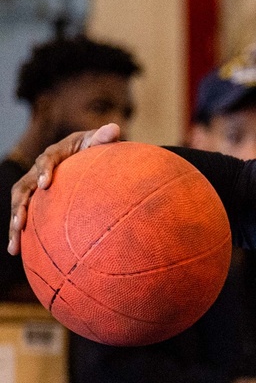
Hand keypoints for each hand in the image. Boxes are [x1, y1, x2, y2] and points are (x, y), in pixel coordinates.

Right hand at [8, 124, 120, 254]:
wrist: (89, 158)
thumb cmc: (96, 149)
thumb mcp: (99, 143)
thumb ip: (104, 138)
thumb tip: (114, 128)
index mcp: (56, 153)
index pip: (46, 160)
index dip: (43, 170)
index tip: (45, 184)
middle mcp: (40, 170)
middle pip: (23, 188)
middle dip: (20, 207)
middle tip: (20, 224)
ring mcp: (36, 187)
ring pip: (20, 206)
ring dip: (15, 226)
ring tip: (13, 248)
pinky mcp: (38, 201)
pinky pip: (28, 217)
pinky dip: (24, 236)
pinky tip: (21, 254)